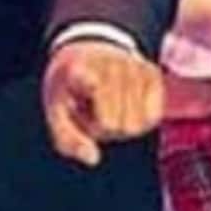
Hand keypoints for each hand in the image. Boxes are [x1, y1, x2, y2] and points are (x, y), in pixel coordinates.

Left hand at [40, 39, 163, 167]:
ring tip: (108, 105)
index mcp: (75, 70)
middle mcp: (107, 64)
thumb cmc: (71, 90)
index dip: (89, 82)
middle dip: (103, 128)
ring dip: (121, 124)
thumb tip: (93, 159)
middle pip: (114, 124)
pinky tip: (126, 105)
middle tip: (93, 113)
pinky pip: (153, 118)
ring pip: (135, 125)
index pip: (85, 78)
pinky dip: (140, 119)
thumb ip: (68, 139)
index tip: (93, 83)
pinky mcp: (152, 73)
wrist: (88, 52)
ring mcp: (132, 66)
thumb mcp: (57, 112)